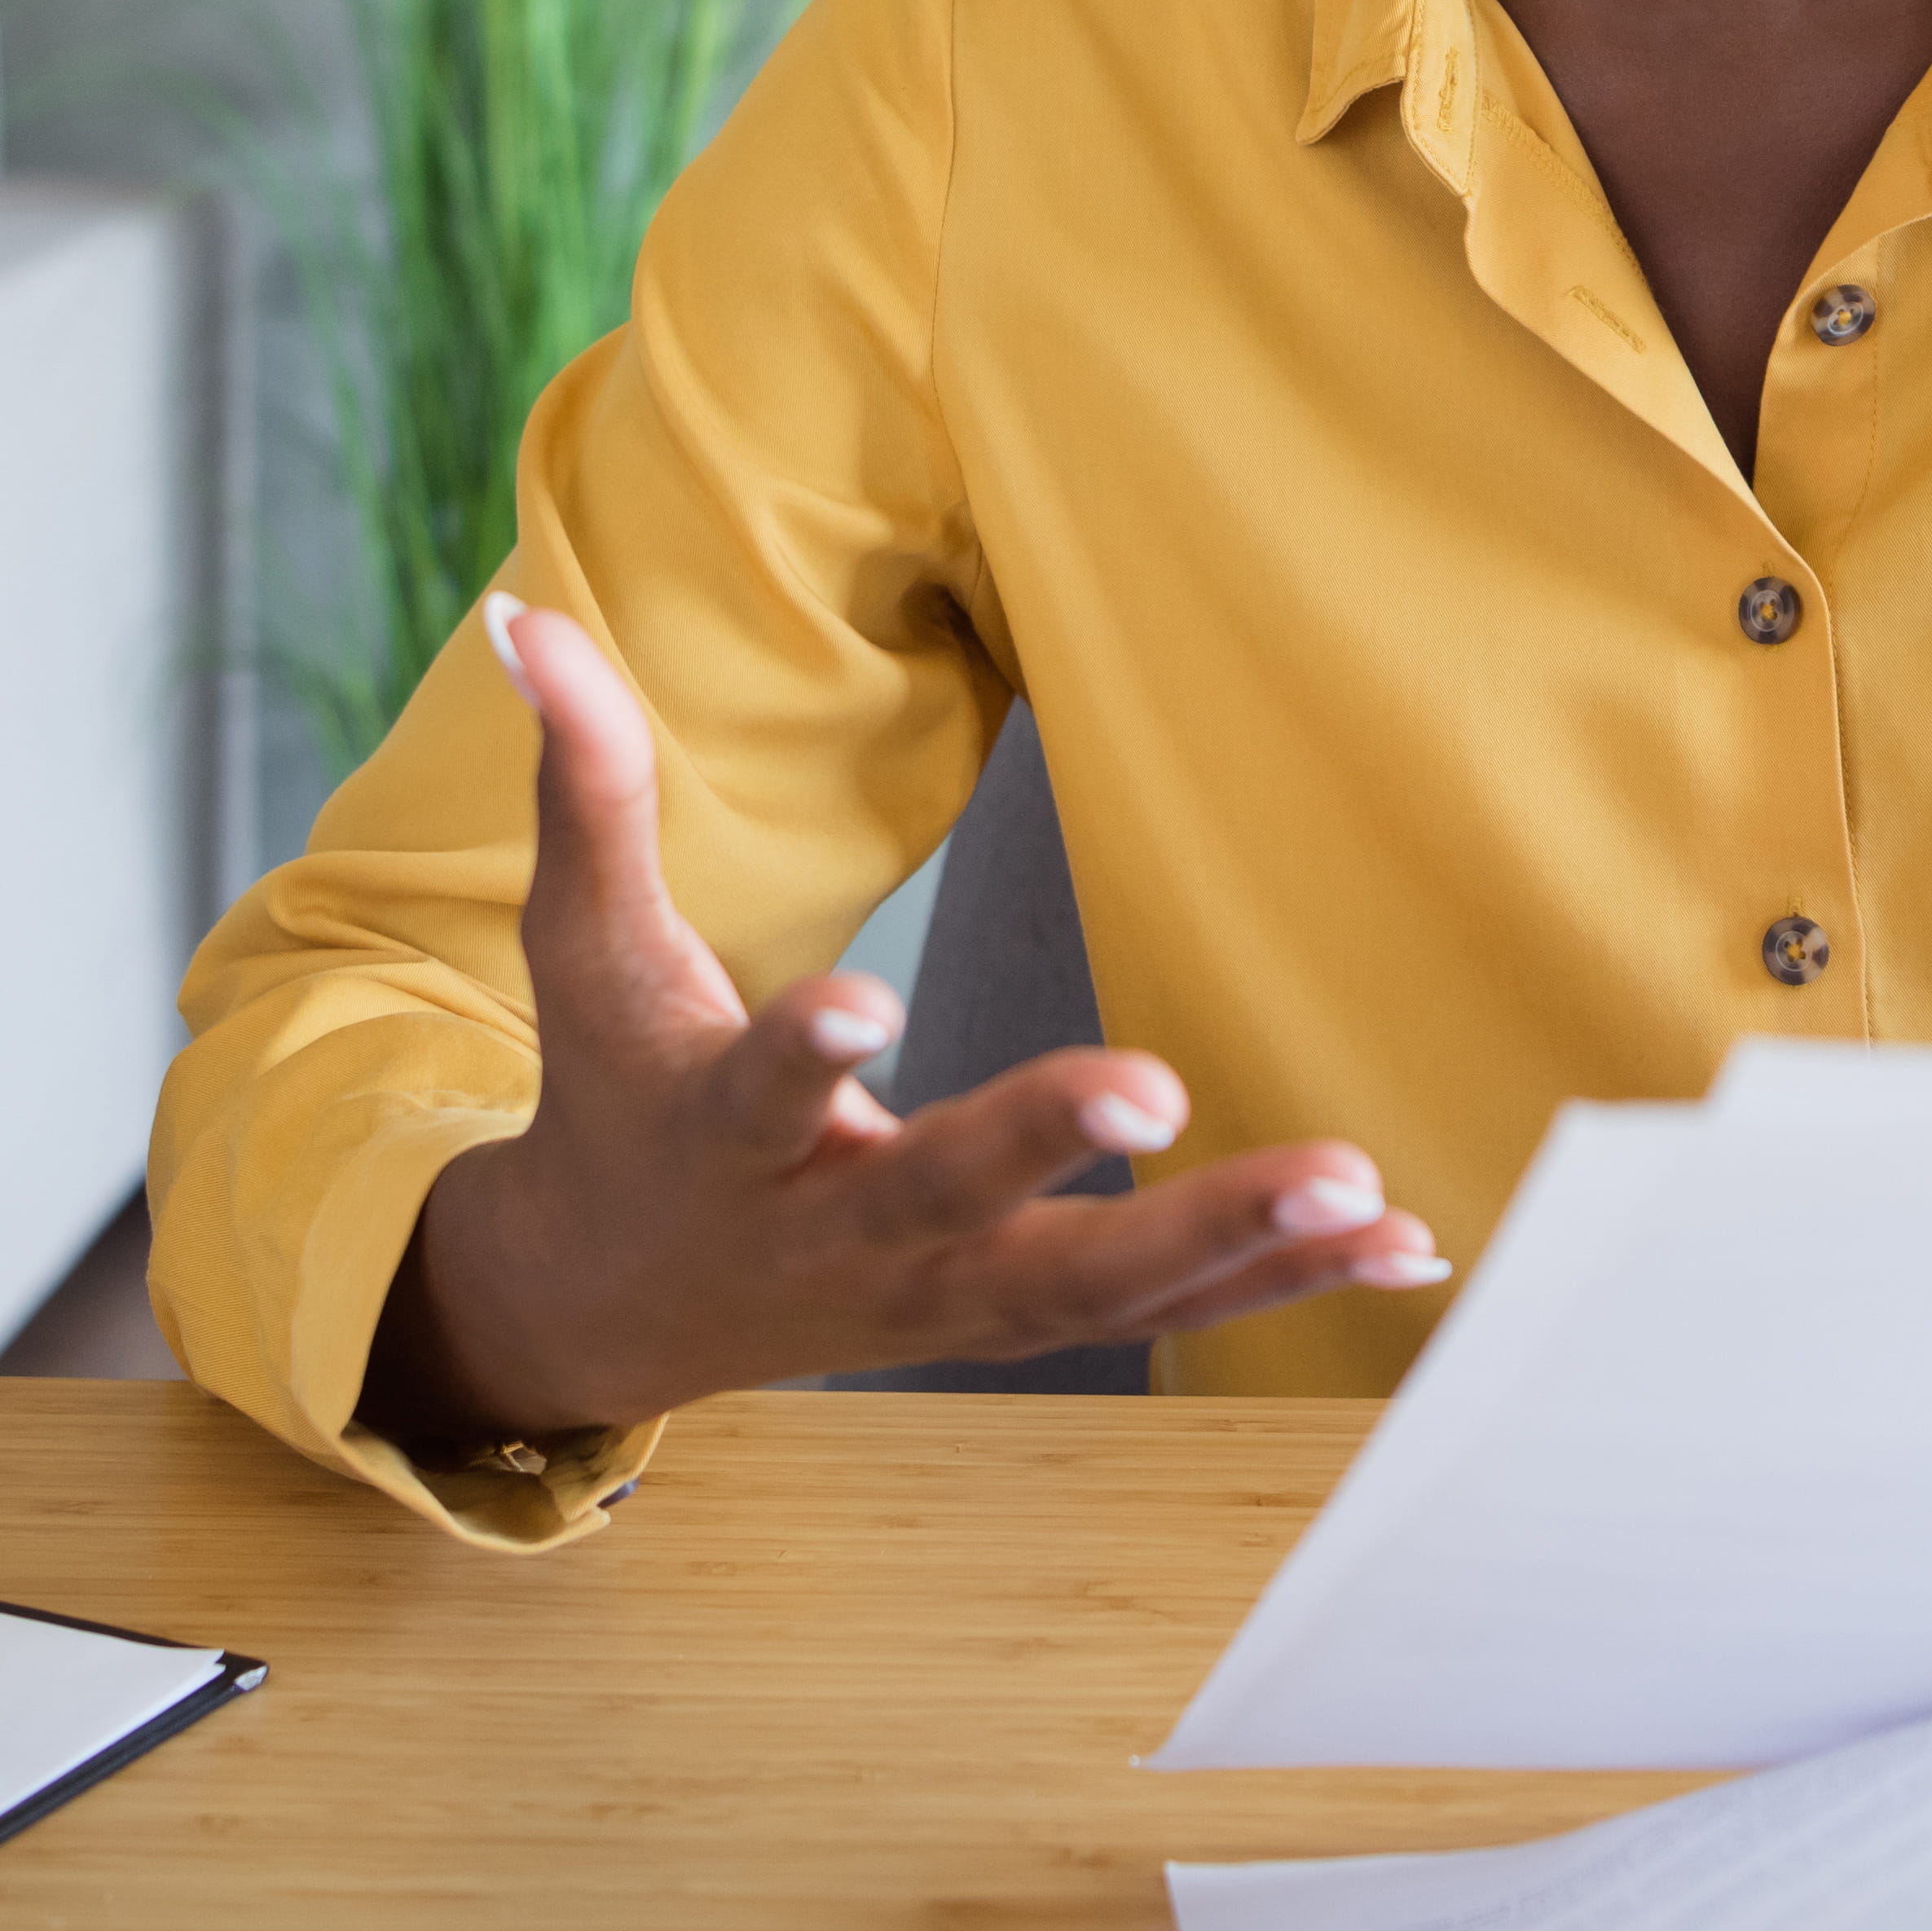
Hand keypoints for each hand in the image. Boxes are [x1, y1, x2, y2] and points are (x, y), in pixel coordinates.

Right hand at [372, 601, 1449, 1445]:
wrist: (612, 1303)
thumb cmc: (616, 1092)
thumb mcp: (581, 947)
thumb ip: (585, 780)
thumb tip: (527, 611)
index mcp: (722, 1134)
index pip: (761, 1086)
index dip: (806, 1048)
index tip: (860, 1005)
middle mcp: (836, 1233)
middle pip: (952, 1205)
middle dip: (1050, 1150)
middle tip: (1161, 1089)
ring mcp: (935, 1296)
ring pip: (1090, 1290)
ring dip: (1228, 1243)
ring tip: (1357, 1190)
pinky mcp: (1015, 1319)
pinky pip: (1165, 1315)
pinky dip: (1279, 1283)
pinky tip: (1404, 1246)